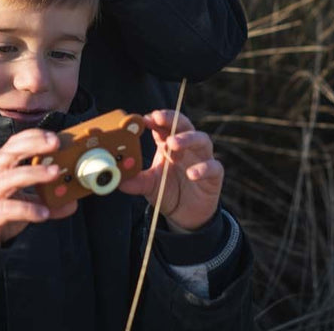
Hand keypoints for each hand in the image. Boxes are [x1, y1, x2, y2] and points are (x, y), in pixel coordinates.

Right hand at [0, 129, 76, 247]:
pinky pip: (7, 209)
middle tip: (55, 144)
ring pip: (9, 179)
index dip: (31, 137)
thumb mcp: (23, 204)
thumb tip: (71, 203)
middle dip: (32, 145)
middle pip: (8, 154)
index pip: (12, 145)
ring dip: (34, 173)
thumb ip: (45, 201)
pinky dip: (27, 209)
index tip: (52, 136)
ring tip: (55, 173)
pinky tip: (44, 213)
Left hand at [119, 110, 222, 231]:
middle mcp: (187, 146)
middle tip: (159, 119)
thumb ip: (135, 181)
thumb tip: (118, 179)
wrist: (185, 215)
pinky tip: (191, 174)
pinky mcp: (214, 175)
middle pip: (184, 124)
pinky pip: (214, 166)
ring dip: (187, 139)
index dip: (156, 119)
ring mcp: (202, 158)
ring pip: (202, 139)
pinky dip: (204, 168)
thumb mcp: (148, 185)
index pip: (164, 125)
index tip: (144, 119)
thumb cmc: (166, 191)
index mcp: (168, 144)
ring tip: (172, 145)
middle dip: (172, 119)